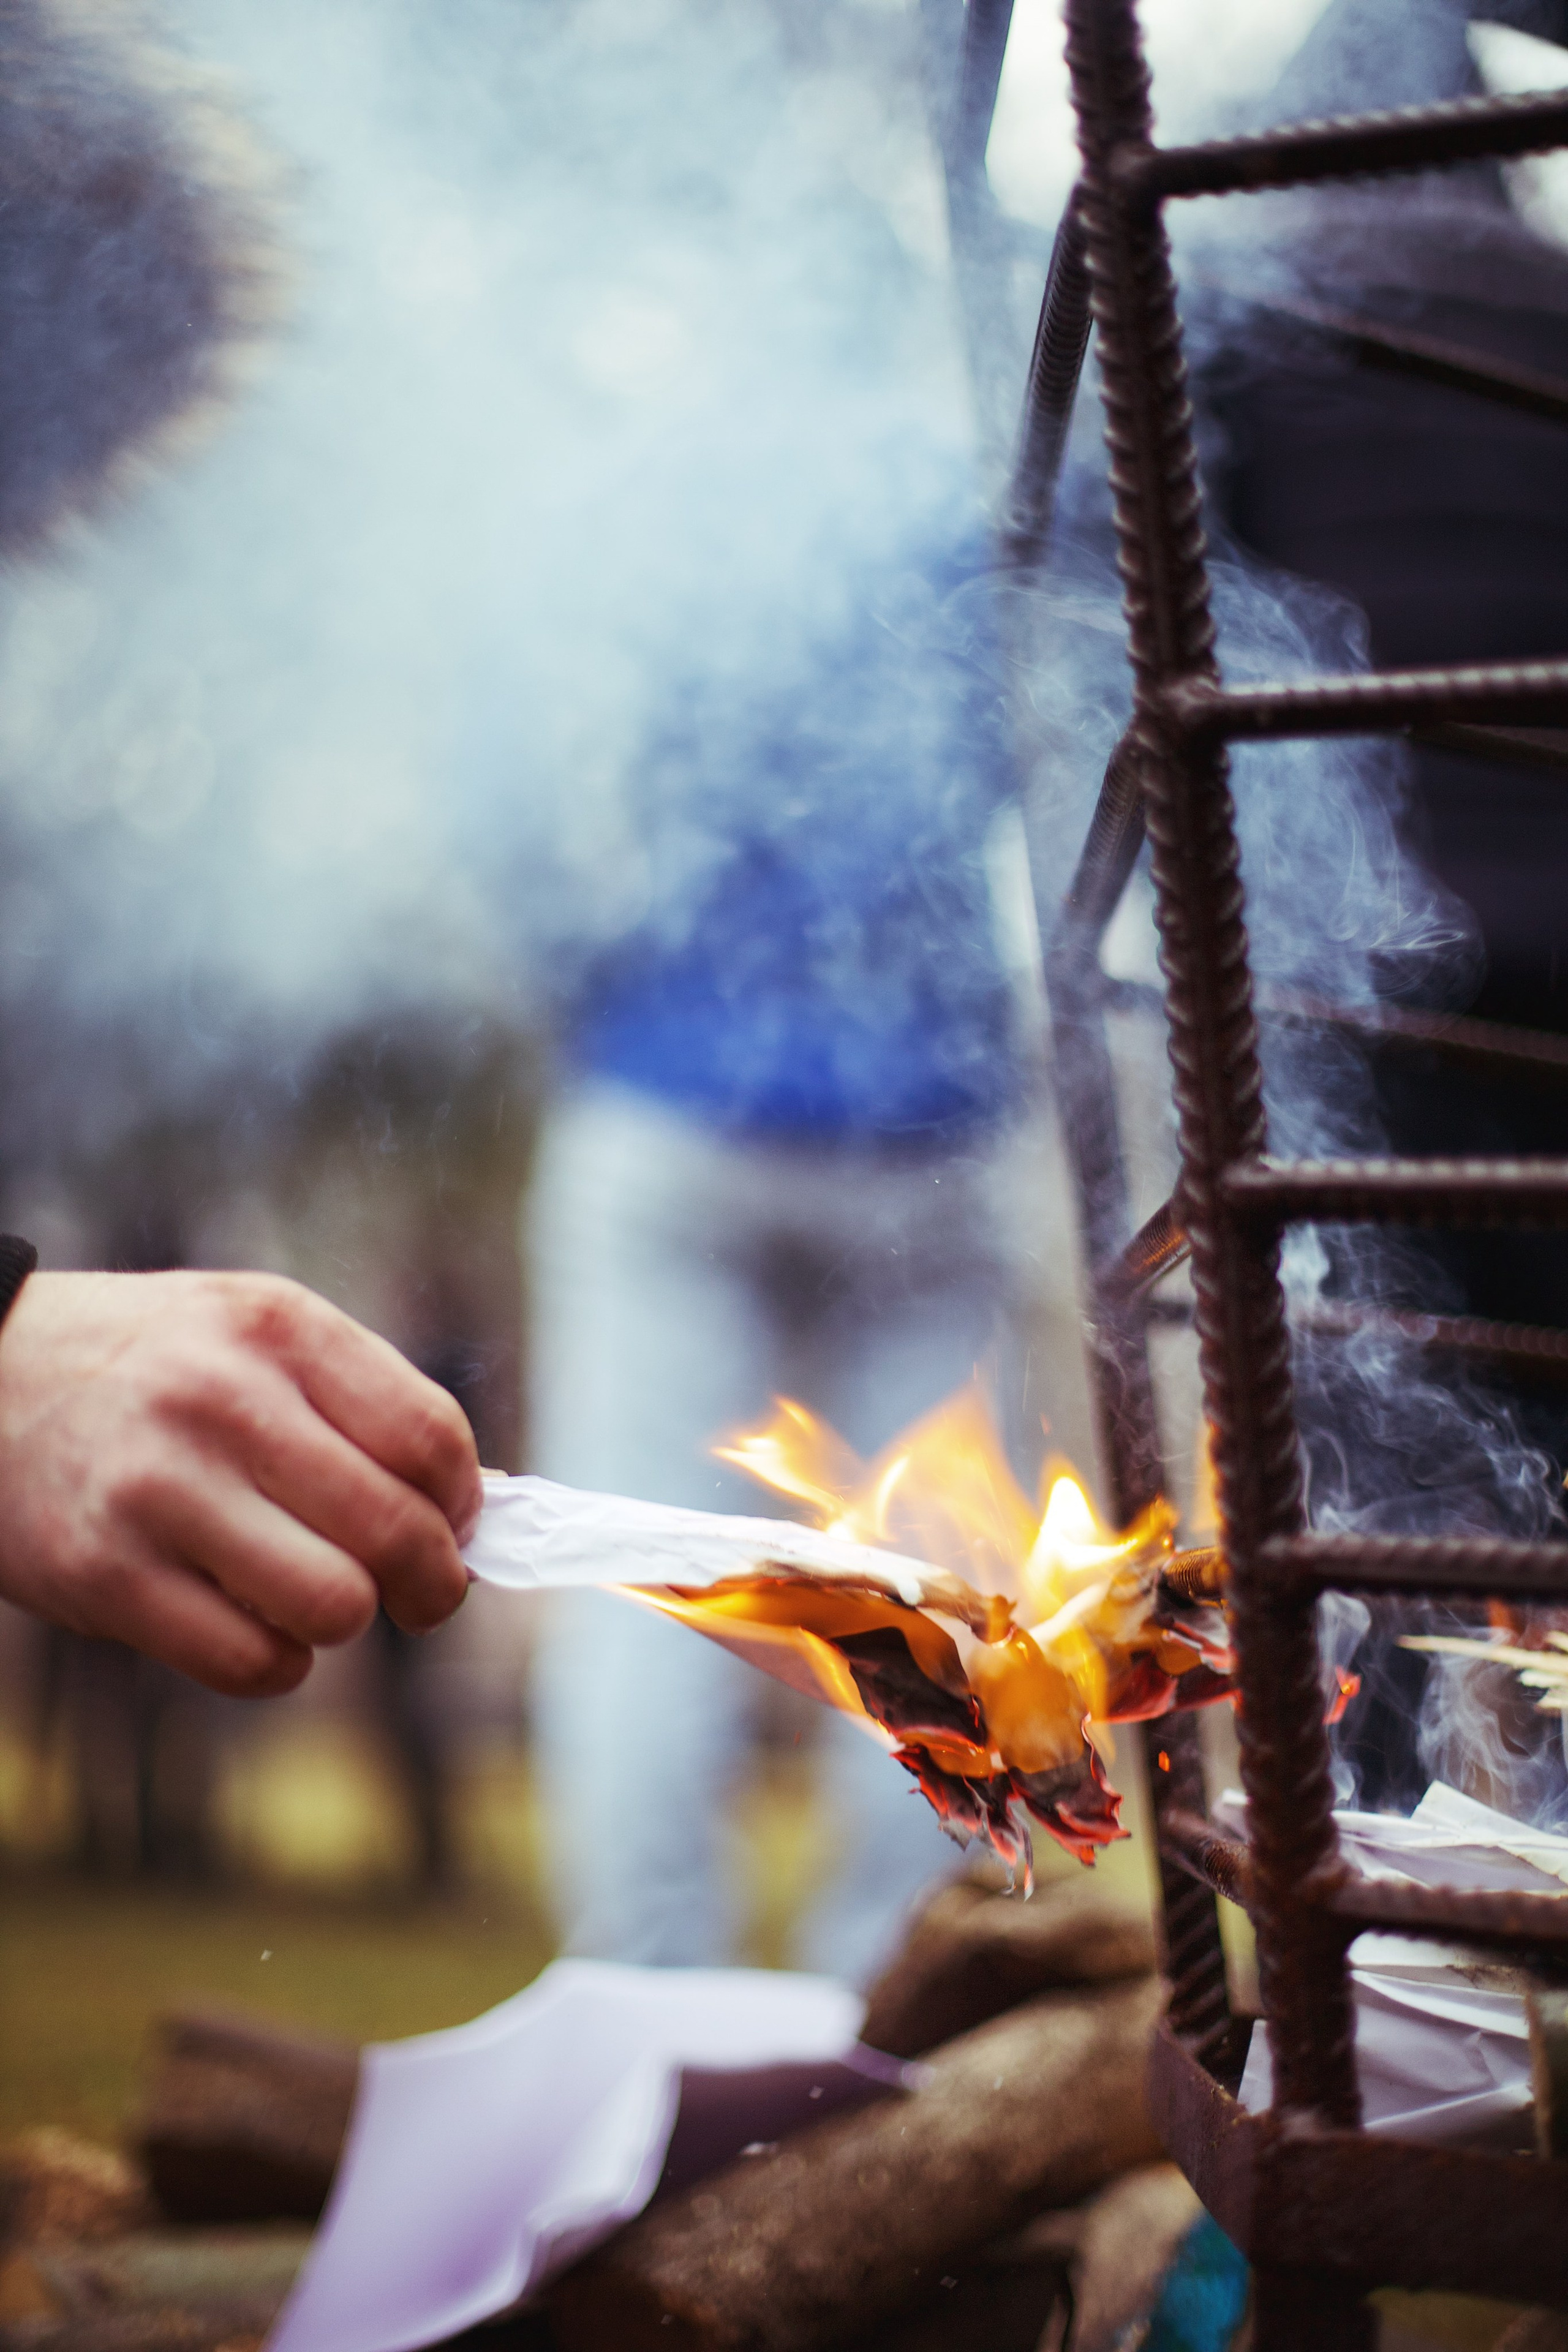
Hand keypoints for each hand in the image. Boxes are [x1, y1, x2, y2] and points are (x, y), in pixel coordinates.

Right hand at [0, 1269, 482, 1696]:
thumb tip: (474, 1511)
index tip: (455, 1525)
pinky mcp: (105, 1575)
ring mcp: (160, 1489)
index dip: (465, 1503)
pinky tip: (254, 1625)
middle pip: (397, 1531)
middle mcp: (223, 1400)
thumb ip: (360, 1402)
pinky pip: (252, 1663)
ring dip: (346, 1621)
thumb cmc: (154, 1365)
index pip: (431, 1438)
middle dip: (435, 1585)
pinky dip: (277, 1664)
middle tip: (424, 1596)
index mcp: (278, 1328)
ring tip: (319, 1597)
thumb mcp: (255, 1334)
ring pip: (334, 1606)